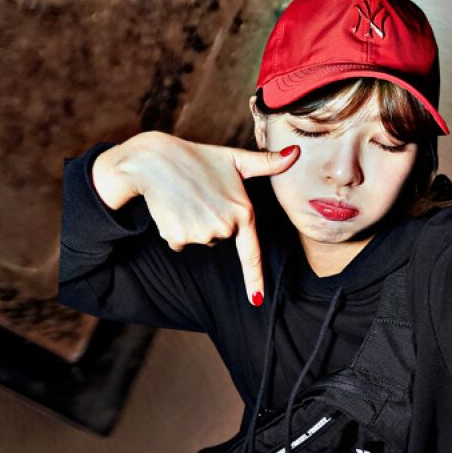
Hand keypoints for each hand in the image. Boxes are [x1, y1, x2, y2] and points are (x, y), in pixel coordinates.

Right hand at [92, 132, 299, 306]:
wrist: (154, 159)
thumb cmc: (196, 157)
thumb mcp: (234, 158)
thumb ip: (267, 162)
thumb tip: (296, 152)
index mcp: (243, 212)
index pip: (251, 254)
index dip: (254, 279)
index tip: (256, 300)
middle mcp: (225, 227)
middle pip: (220, 238)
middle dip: (211, 222)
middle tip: (200, 196)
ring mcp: (202, 234)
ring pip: (199, 240)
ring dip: (192, 225)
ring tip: (184, 199)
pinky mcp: (179, 237)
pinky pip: (179, 242)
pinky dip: (175, 229)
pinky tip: (171, 208)